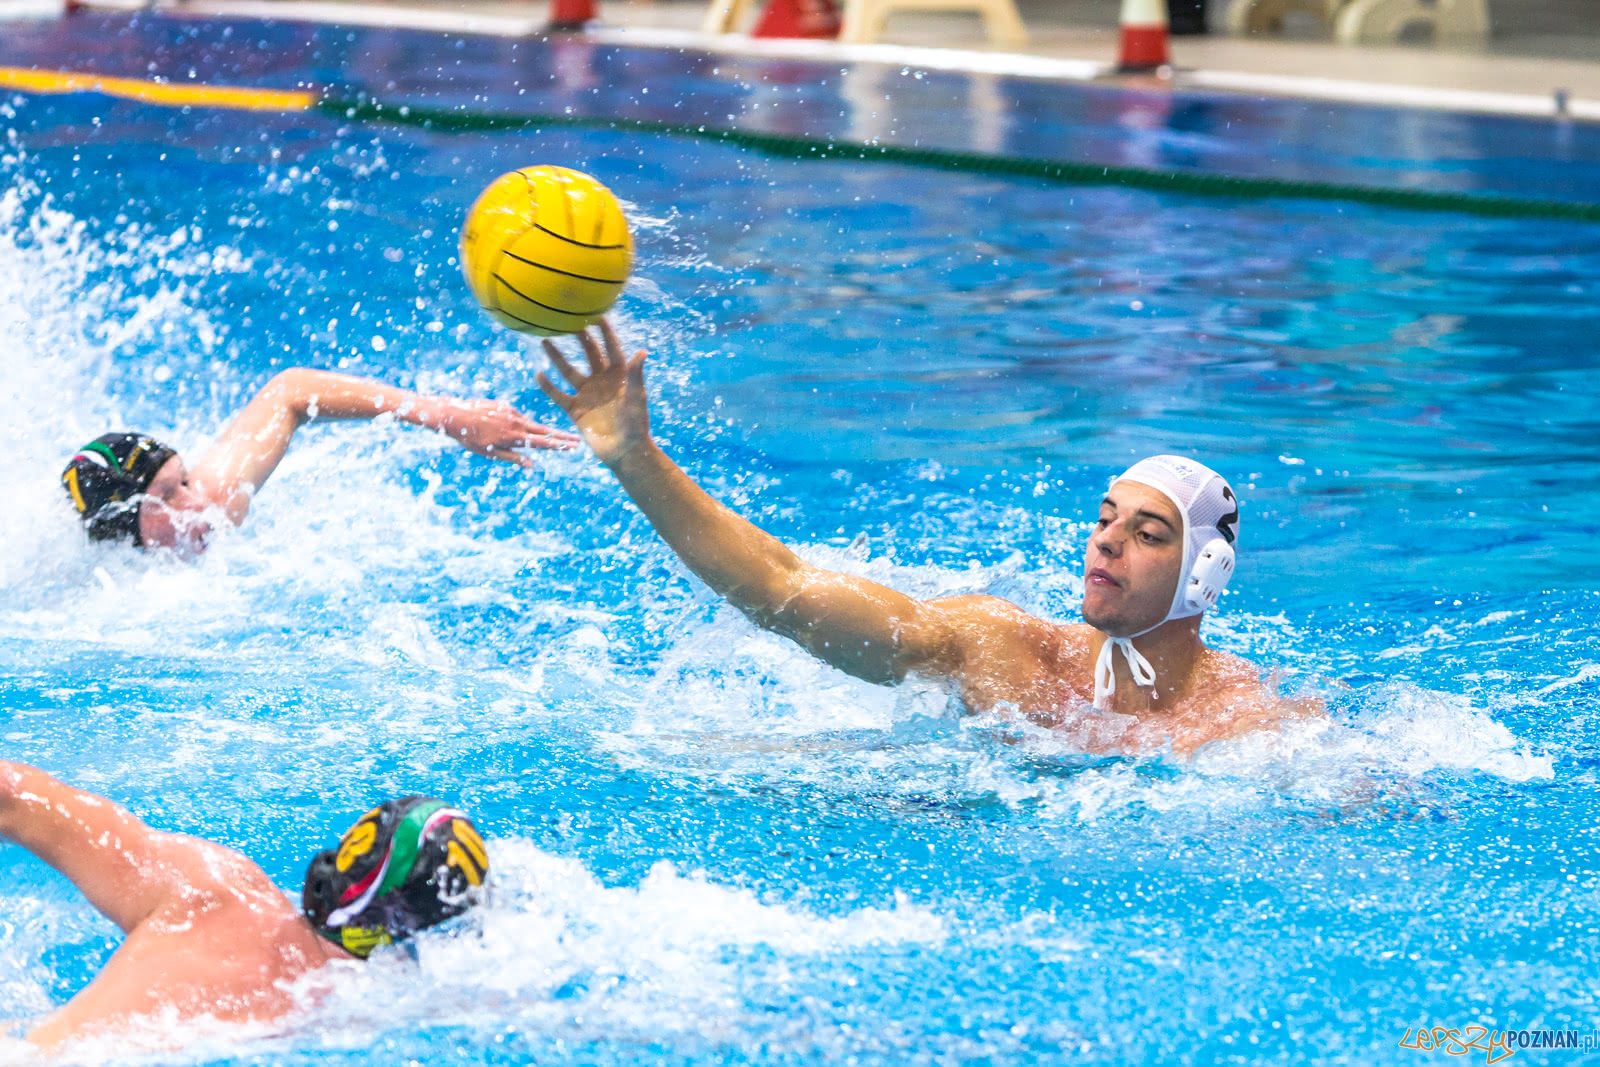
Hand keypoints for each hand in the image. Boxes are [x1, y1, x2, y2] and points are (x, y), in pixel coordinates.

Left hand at [431, 397, 579, 467]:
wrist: (454, 414)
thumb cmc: (470, 438)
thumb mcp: (490, 453)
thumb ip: (513, 458)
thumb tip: (532, 466)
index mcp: (513, 436)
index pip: (543, 442)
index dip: (560, 445)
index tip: (575, 446)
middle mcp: (515, 422)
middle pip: (544, 430)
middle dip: (561, 436)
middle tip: (577, 440)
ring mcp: (511, 412)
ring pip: (530, 423)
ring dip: (539, 430)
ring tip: (547, 436)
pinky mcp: (504, 405)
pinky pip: (517, 416)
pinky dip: (518, 423)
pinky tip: (505, 428)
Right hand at [537, 319, 650, 466]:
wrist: (625, 451)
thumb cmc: (636, 423)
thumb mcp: (636, 396)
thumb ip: (637, 374)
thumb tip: (642, 351)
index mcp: (619, 376)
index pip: (612, 348)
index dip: (606, 332)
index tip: (597, 314)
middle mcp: (602, 381)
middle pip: (589, 354)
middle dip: (580, 338)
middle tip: (567, 320)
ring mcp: (588, 395)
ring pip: (569, 370)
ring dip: (557, 357)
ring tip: (545, 340)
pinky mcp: (576, 410)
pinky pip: (558, 395)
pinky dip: (548, 386)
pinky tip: (538, 373)